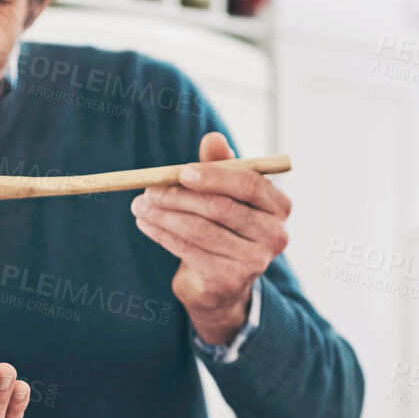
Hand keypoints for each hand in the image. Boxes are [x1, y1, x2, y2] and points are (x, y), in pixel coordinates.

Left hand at [130, 131, 291, 343]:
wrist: (221, 280)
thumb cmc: (224, 225)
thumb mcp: (225, 192)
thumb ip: (221, 165)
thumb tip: (213, 138)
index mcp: (279, 206)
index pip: (250, 185)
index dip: (215, 176)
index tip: (182, 172)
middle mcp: (275, 235)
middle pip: (221, 208)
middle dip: (179, 197)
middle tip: (148, 190)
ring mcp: (254, 261)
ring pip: (200, 230)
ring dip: (163, 215)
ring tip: (139, 206)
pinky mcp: (230, 280)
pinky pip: (188, 250)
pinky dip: (162, 234)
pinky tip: (146, 224)